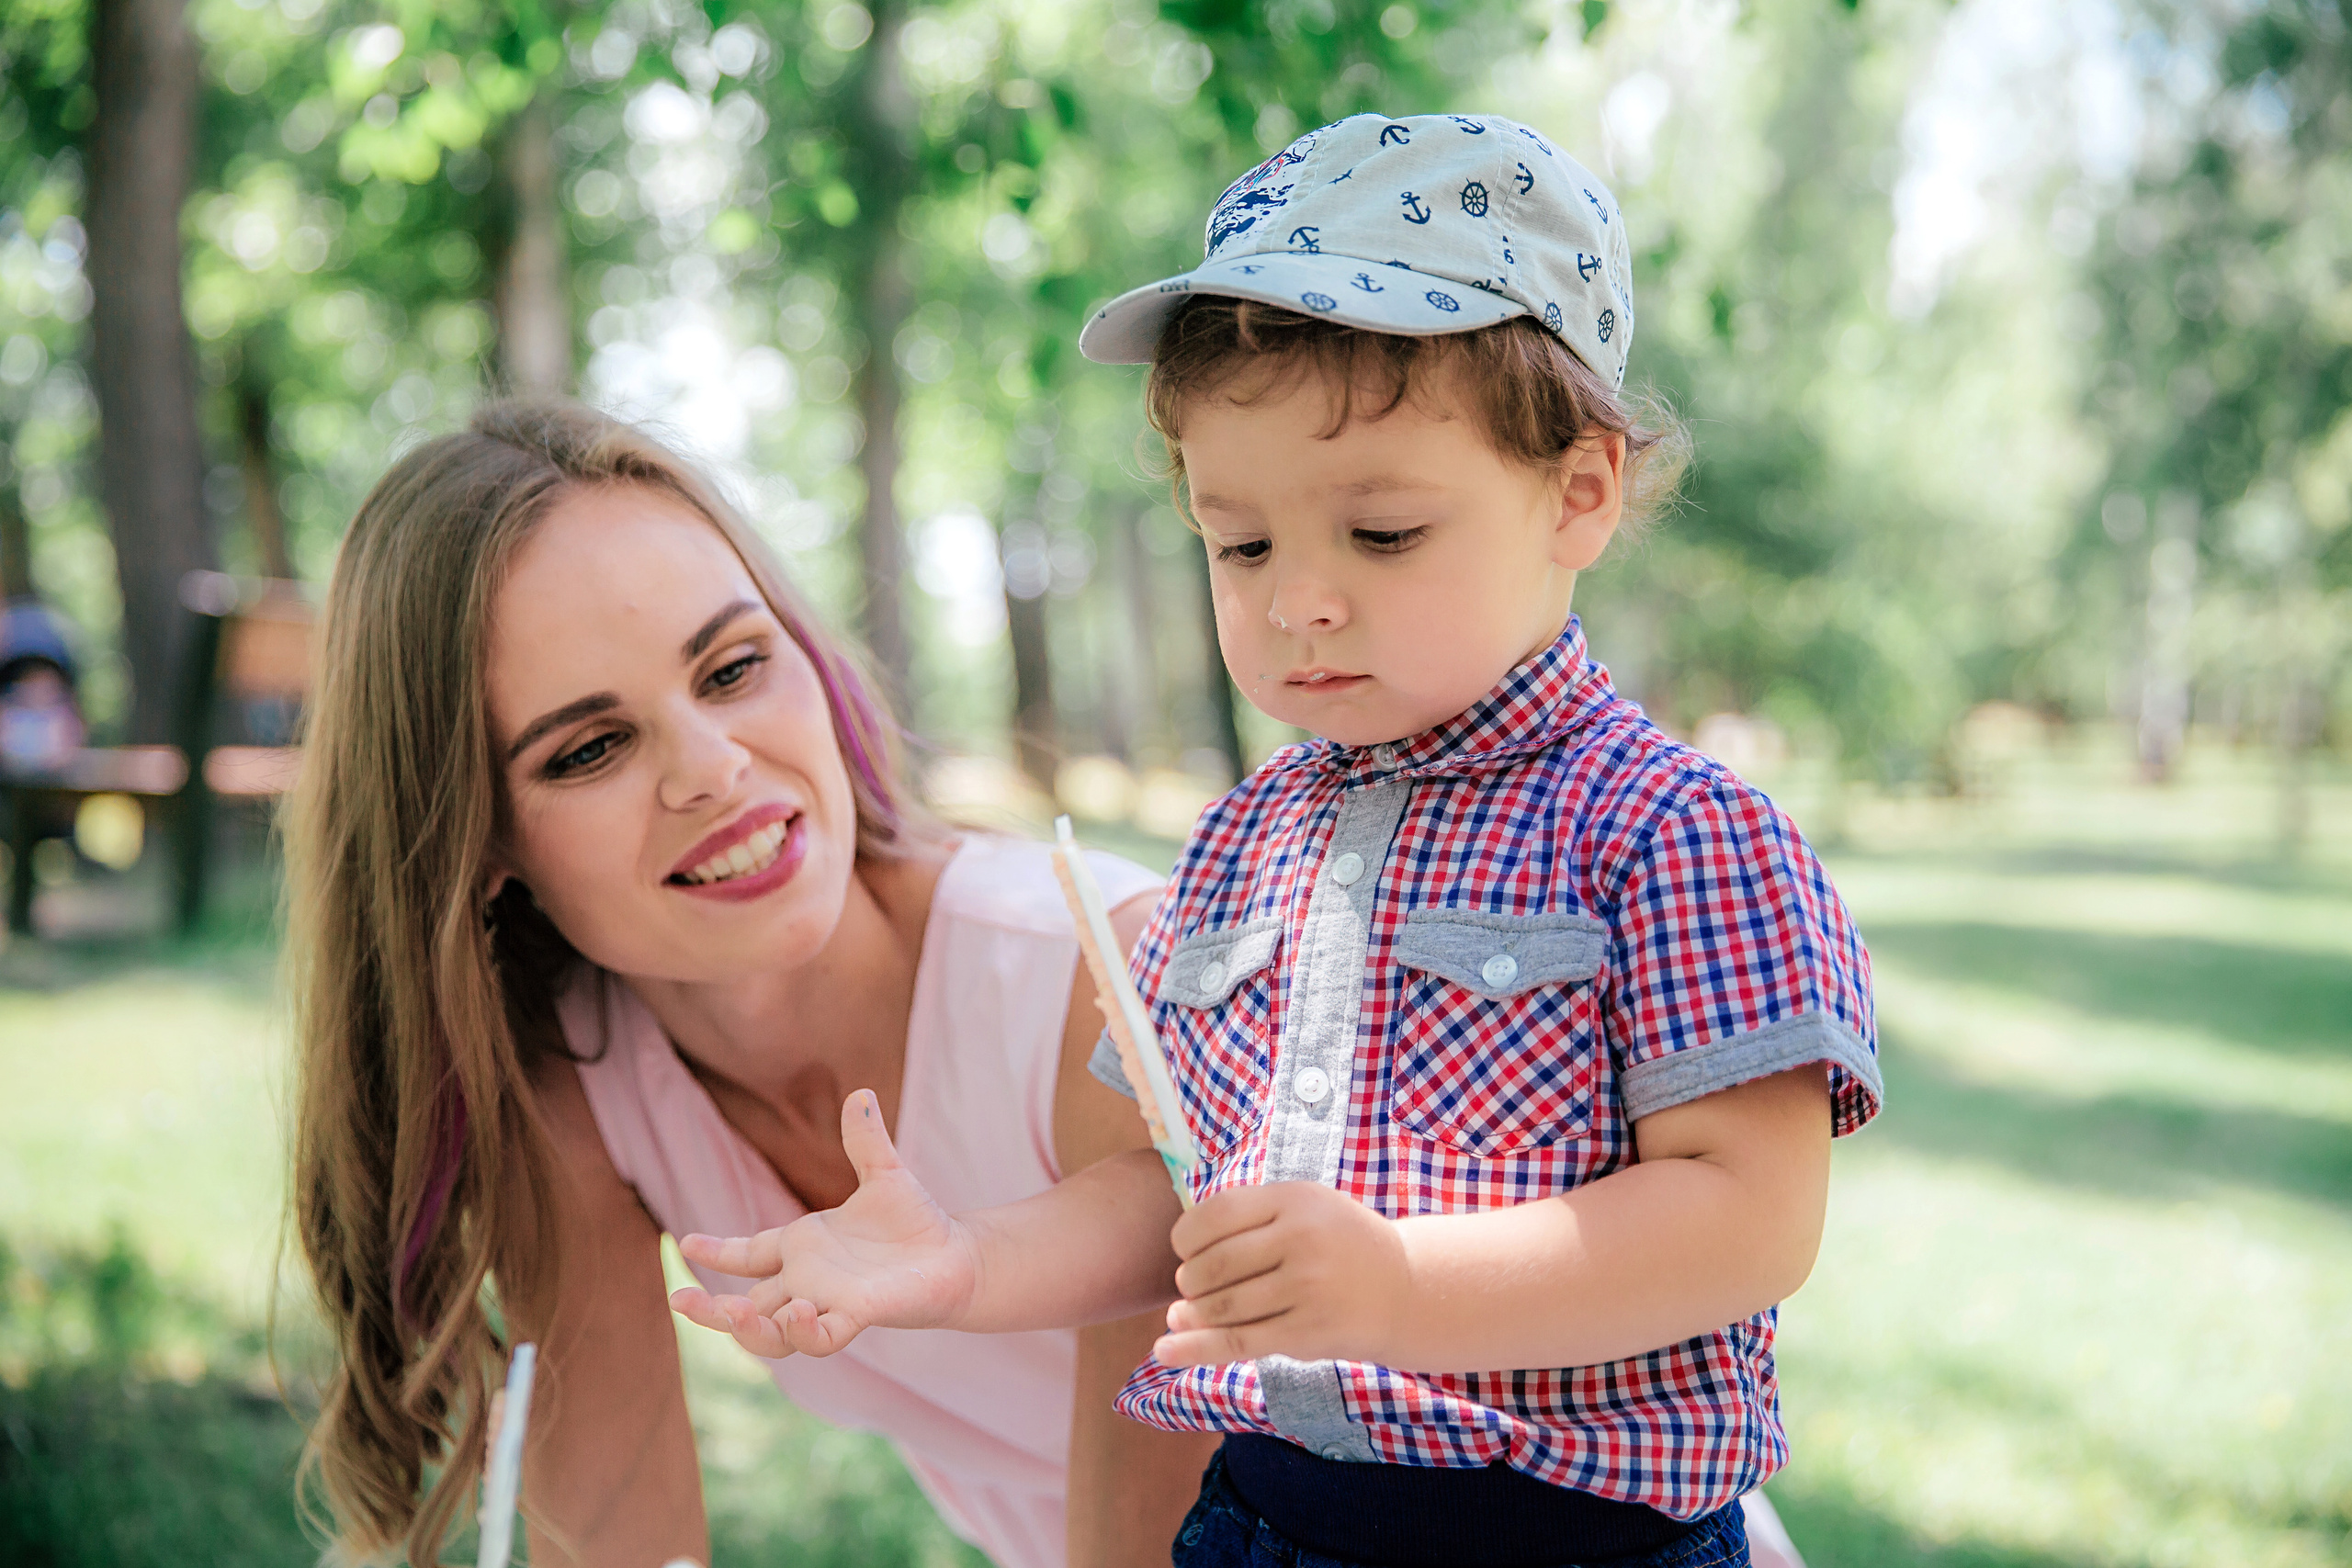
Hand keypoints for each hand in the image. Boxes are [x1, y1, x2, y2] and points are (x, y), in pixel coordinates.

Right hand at [671, 1090, 977, 1357]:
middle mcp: (807, 1281)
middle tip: (679, 1300)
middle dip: (709, 1309)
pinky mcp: (857, 1317)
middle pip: (745, 1306)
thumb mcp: (885, 1174)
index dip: (716, 1252)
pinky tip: (799, 1311)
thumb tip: (861, 1092)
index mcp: (803, 1248)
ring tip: (733, 1311)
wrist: (956, 1256)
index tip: (685, 1244)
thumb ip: (865, 1140)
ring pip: (772, 1334)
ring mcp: (828, 1303)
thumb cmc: (915, 1222)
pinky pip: (822, 1336)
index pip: (748, 1255)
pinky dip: (804, 1330)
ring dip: (747, 1329)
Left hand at [1154, 1182, 1411, 1367]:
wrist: (1405, 1289)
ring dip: (1193, 1315)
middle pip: (1213, 1265)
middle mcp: (1300, 1239)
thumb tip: (1179, 1254)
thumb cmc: (1339, 1245)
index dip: (1185, 1236)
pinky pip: (1238, 1342)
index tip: (1183, 1249)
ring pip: (1222, 1307)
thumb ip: (1250, 1219)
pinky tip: (1164, 1352)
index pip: (1216, 1214)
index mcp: (1294, 1199)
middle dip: (1189, 1281)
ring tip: (1184, 1315)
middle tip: (1191, 1287)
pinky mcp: (1307, 1332)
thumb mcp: (1305, 1208)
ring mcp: (1305, 1288)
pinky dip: (1195, 1349)